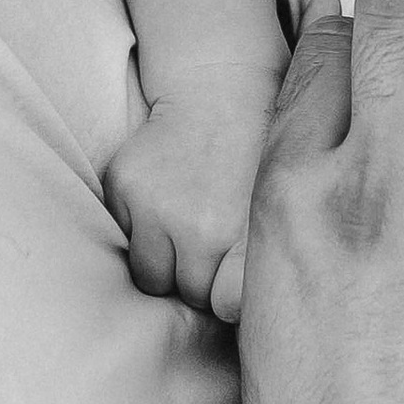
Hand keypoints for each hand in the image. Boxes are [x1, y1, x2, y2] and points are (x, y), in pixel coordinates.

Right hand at [105, 77, 279, 319]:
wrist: (221, 85)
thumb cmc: (259, 153)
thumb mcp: (279, 209)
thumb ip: (262, 262)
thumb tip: (242, 318)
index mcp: (246, 235)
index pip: (227, 307)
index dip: (230, 300)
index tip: (236, 286)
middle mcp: (200, 227)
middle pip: (190, 296)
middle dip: (201, 281)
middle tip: (216, 246)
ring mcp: (156, 208)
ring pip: (152, 279)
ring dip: (168, 265)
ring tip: (189, 232)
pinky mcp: (123, 188)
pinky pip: (125, 240)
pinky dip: (142, 231)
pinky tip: (166, 202)